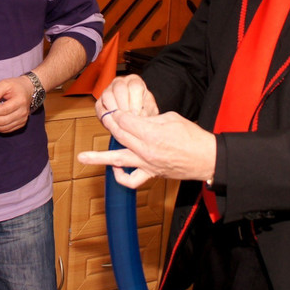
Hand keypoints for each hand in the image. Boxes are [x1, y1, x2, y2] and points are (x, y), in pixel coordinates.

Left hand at [0, 75, 34, 132]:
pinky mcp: (20, 124)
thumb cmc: (15, 86)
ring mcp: (22, 120)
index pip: (3, 110)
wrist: (28, 90)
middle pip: (3, 121)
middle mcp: (23, 112)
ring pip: (3, 127)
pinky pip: (6, 130)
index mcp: (20, 101)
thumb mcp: (4, 84)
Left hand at [77, 110, 216, 189]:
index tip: (117, 109)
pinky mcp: (150, 173)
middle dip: (110, 123)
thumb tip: (138, 119)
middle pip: (119, 134)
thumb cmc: (193, 136)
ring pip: (117, 160)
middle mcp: (145, 149)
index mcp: (151, 132)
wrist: (206, 158)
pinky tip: (115, 168)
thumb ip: (151, 118)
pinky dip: (120, 176)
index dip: (119, 113)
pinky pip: (131, 180)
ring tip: (82, 157)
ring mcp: (146, 163)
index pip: (125, 120)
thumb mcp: (171, 118)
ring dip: (98, 158)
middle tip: (103, 116)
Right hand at [95, 74, 158, 120]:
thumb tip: (141, 115)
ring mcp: (108, 90)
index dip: (136, 101)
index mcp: (134, 81)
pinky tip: (113, 121)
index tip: (137, 113)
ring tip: (121, 120)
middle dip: (124, 105)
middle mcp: (120, 82)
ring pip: (107, 95)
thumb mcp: (149, 108)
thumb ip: (148, 111)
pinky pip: (99, 106)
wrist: (134, 113)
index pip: (134, 86)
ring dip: (114, 109)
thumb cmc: (143, 108)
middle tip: (128, 118)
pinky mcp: (100, 101)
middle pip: (119, 88)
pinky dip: (105, 115)